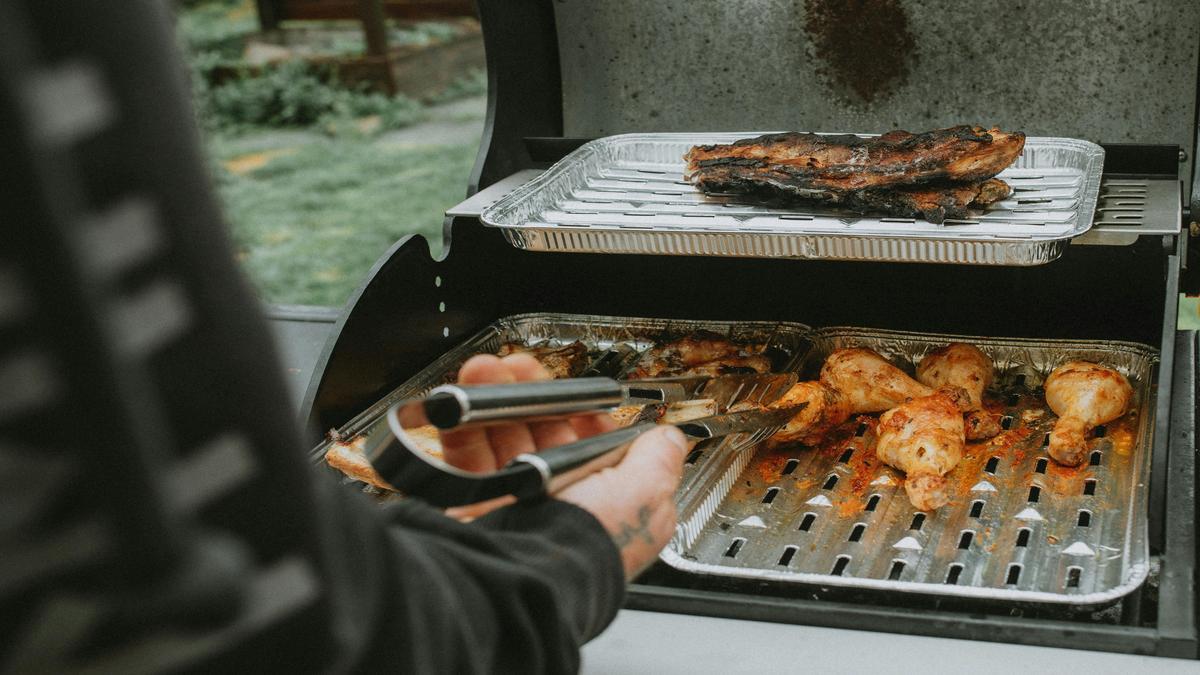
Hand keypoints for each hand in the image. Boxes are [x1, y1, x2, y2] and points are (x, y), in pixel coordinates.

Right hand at [441, 354, 689, 578]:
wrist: (528, 574)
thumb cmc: (589, 543)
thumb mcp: (647, 493)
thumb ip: (659, 458)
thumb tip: (672, 437)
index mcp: (611, 507)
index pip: (599, 448)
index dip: (586, 416)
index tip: (574, 392)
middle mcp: (566, 508)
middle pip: (549, 436)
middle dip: (536, 398)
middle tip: (520, 369)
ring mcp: (521, 509)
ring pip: (507, 441)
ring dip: (497, 403)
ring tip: (486, 375)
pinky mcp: (479, 510)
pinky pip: (468, 460)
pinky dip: (463, 430)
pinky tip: (463, 411)